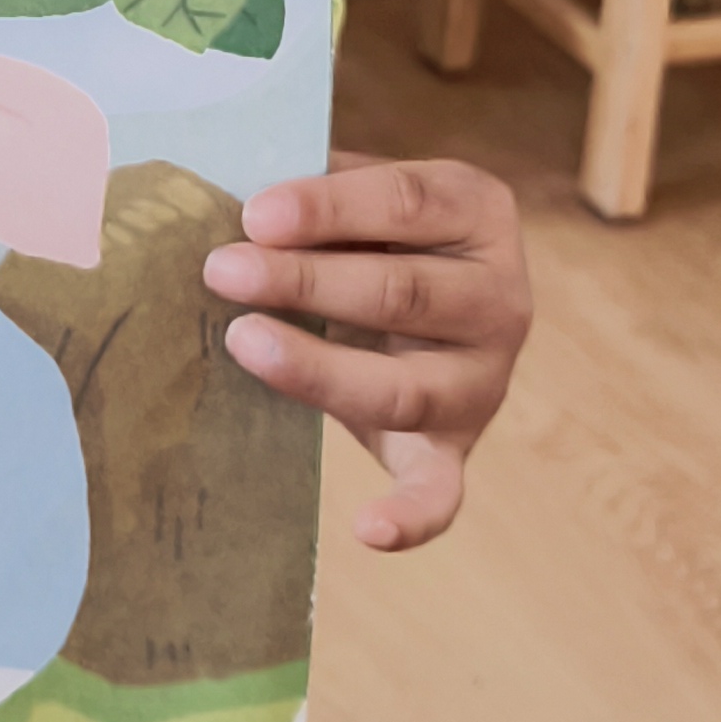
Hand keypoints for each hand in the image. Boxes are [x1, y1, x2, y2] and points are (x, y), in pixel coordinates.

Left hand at [206, 152, 530, 552]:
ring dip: (319, 368)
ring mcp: (482, 382)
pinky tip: (369, 530)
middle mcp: (500, 298)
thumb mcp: (362, 196)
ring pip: (404, 387)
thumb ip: (314, 191)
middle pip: (401, 292)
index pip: (406, 200)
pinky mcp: (455, 449)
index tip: (253, 215)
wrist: (431, 305)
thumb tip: (224, 191)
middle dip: (304, 281)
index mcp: (478, 211)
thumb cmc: (374, 234)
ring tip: (243, 342)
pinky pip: (442, 492)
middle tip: (220, 270)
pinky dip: (412, 516)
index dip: (328, 207)